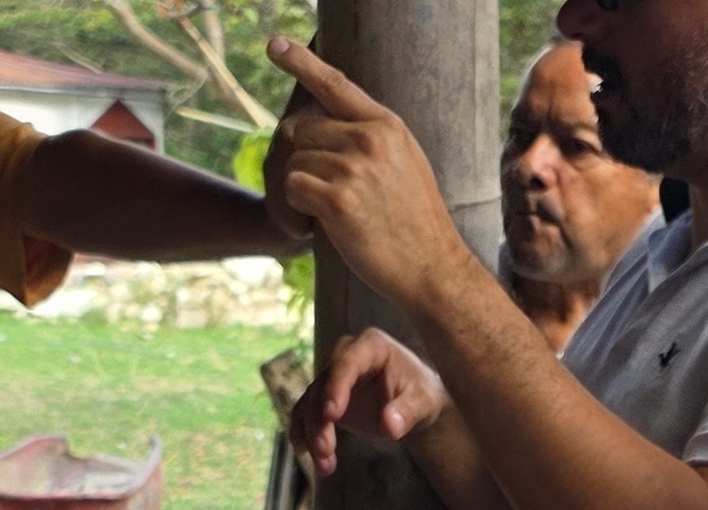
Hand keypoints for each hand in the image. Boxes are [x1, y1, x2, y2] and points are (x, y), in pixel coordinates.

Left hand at [266, 38, 476, 307]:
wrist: (432, 265)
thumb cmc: (413, 218)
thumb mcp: (404, 160)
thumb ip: (370, 135)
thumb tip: (324, 115)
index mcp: (386, 125)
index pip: (335, 84)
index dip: (301, 62)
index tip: (275, 45)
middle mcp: (370, 139)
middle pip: (302, 128)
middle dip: (306, 157)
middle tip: (332, 189)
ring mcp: (354, 169)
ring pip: (296, 160)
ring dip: (304, 186)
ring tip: (337, 209)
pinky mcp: (338, 200)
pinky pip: (294, 187)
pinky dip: (299, 207)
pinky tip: (323, 220)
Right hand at [287, 328, 453, 475]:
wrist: (414, 403)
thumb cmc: (421, 395)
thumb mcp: (423, 402)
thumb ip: (407, 412)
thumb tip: (390, 427)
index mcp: (371, 346)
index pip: (346, 364)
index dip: (335, 388)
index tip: (331, 416)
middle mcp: (345, 356)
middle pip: (322, 386)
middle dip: (319, 421)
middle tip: (325, 451)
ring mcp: (332, 377)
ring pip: (311, 403)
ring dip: (312, 434)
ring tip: (324, 465)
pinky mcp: (324, 397)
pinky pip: (306, 414)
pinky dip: (305, 434)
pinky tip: (306, 454)